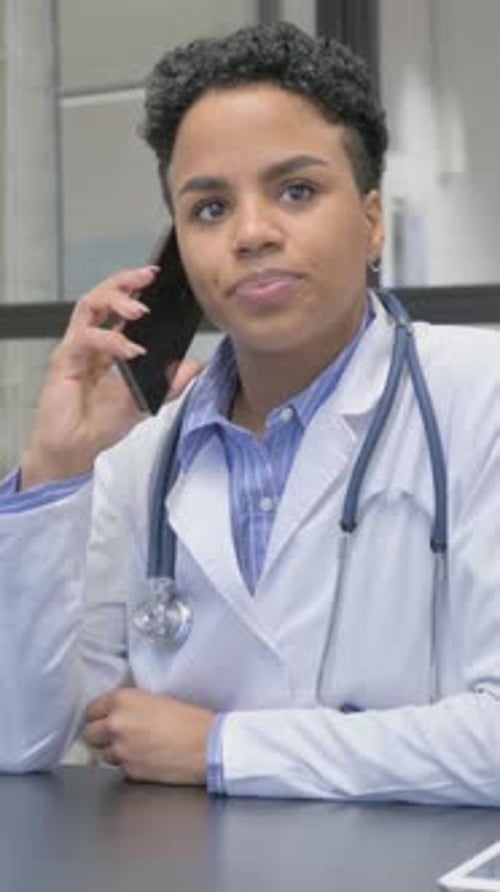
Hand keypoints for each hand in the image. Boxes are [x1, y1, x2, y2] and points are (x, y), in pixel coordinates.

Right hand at [20, 268, 201, 487]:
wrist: (75, 450)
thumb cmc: (99, 424)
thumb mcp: (145, 401)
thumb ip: (170, 383)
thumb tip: (195, 365)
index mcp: (106, 345)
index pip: (117, 305)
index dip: (134, 287)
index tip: (158, 278)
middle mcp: (88, 341)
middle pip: (101, 295)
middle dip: (125, 281)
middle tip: (148, 277)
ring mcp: (75, 349)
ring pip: (89, 306)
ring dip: (117, 301)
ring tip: (141, 309)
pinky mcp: (64, 361)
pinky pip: (85, 339)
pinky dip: (111, 340)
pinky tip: (130, 349)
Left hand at [83, 688, 214, 784]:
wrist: (207, 745)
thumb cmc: (189, 719)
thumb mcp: (155, 699)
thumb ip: (130, 706)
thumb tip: (116, 715)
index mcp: (122, 700)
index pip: (91, 709)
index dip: (100, 715)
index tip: (106, 719)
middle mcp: (115, 724)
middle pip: (89, 734)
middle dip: (101, 736)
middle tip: (119, 735)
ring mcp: (120, 750)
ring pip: (104, 754)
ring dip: (116, 752)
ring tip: (139, 748)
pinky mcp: (129, 772)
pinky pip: (121, 769)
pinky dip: (130, 765)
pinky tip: (149, 759)